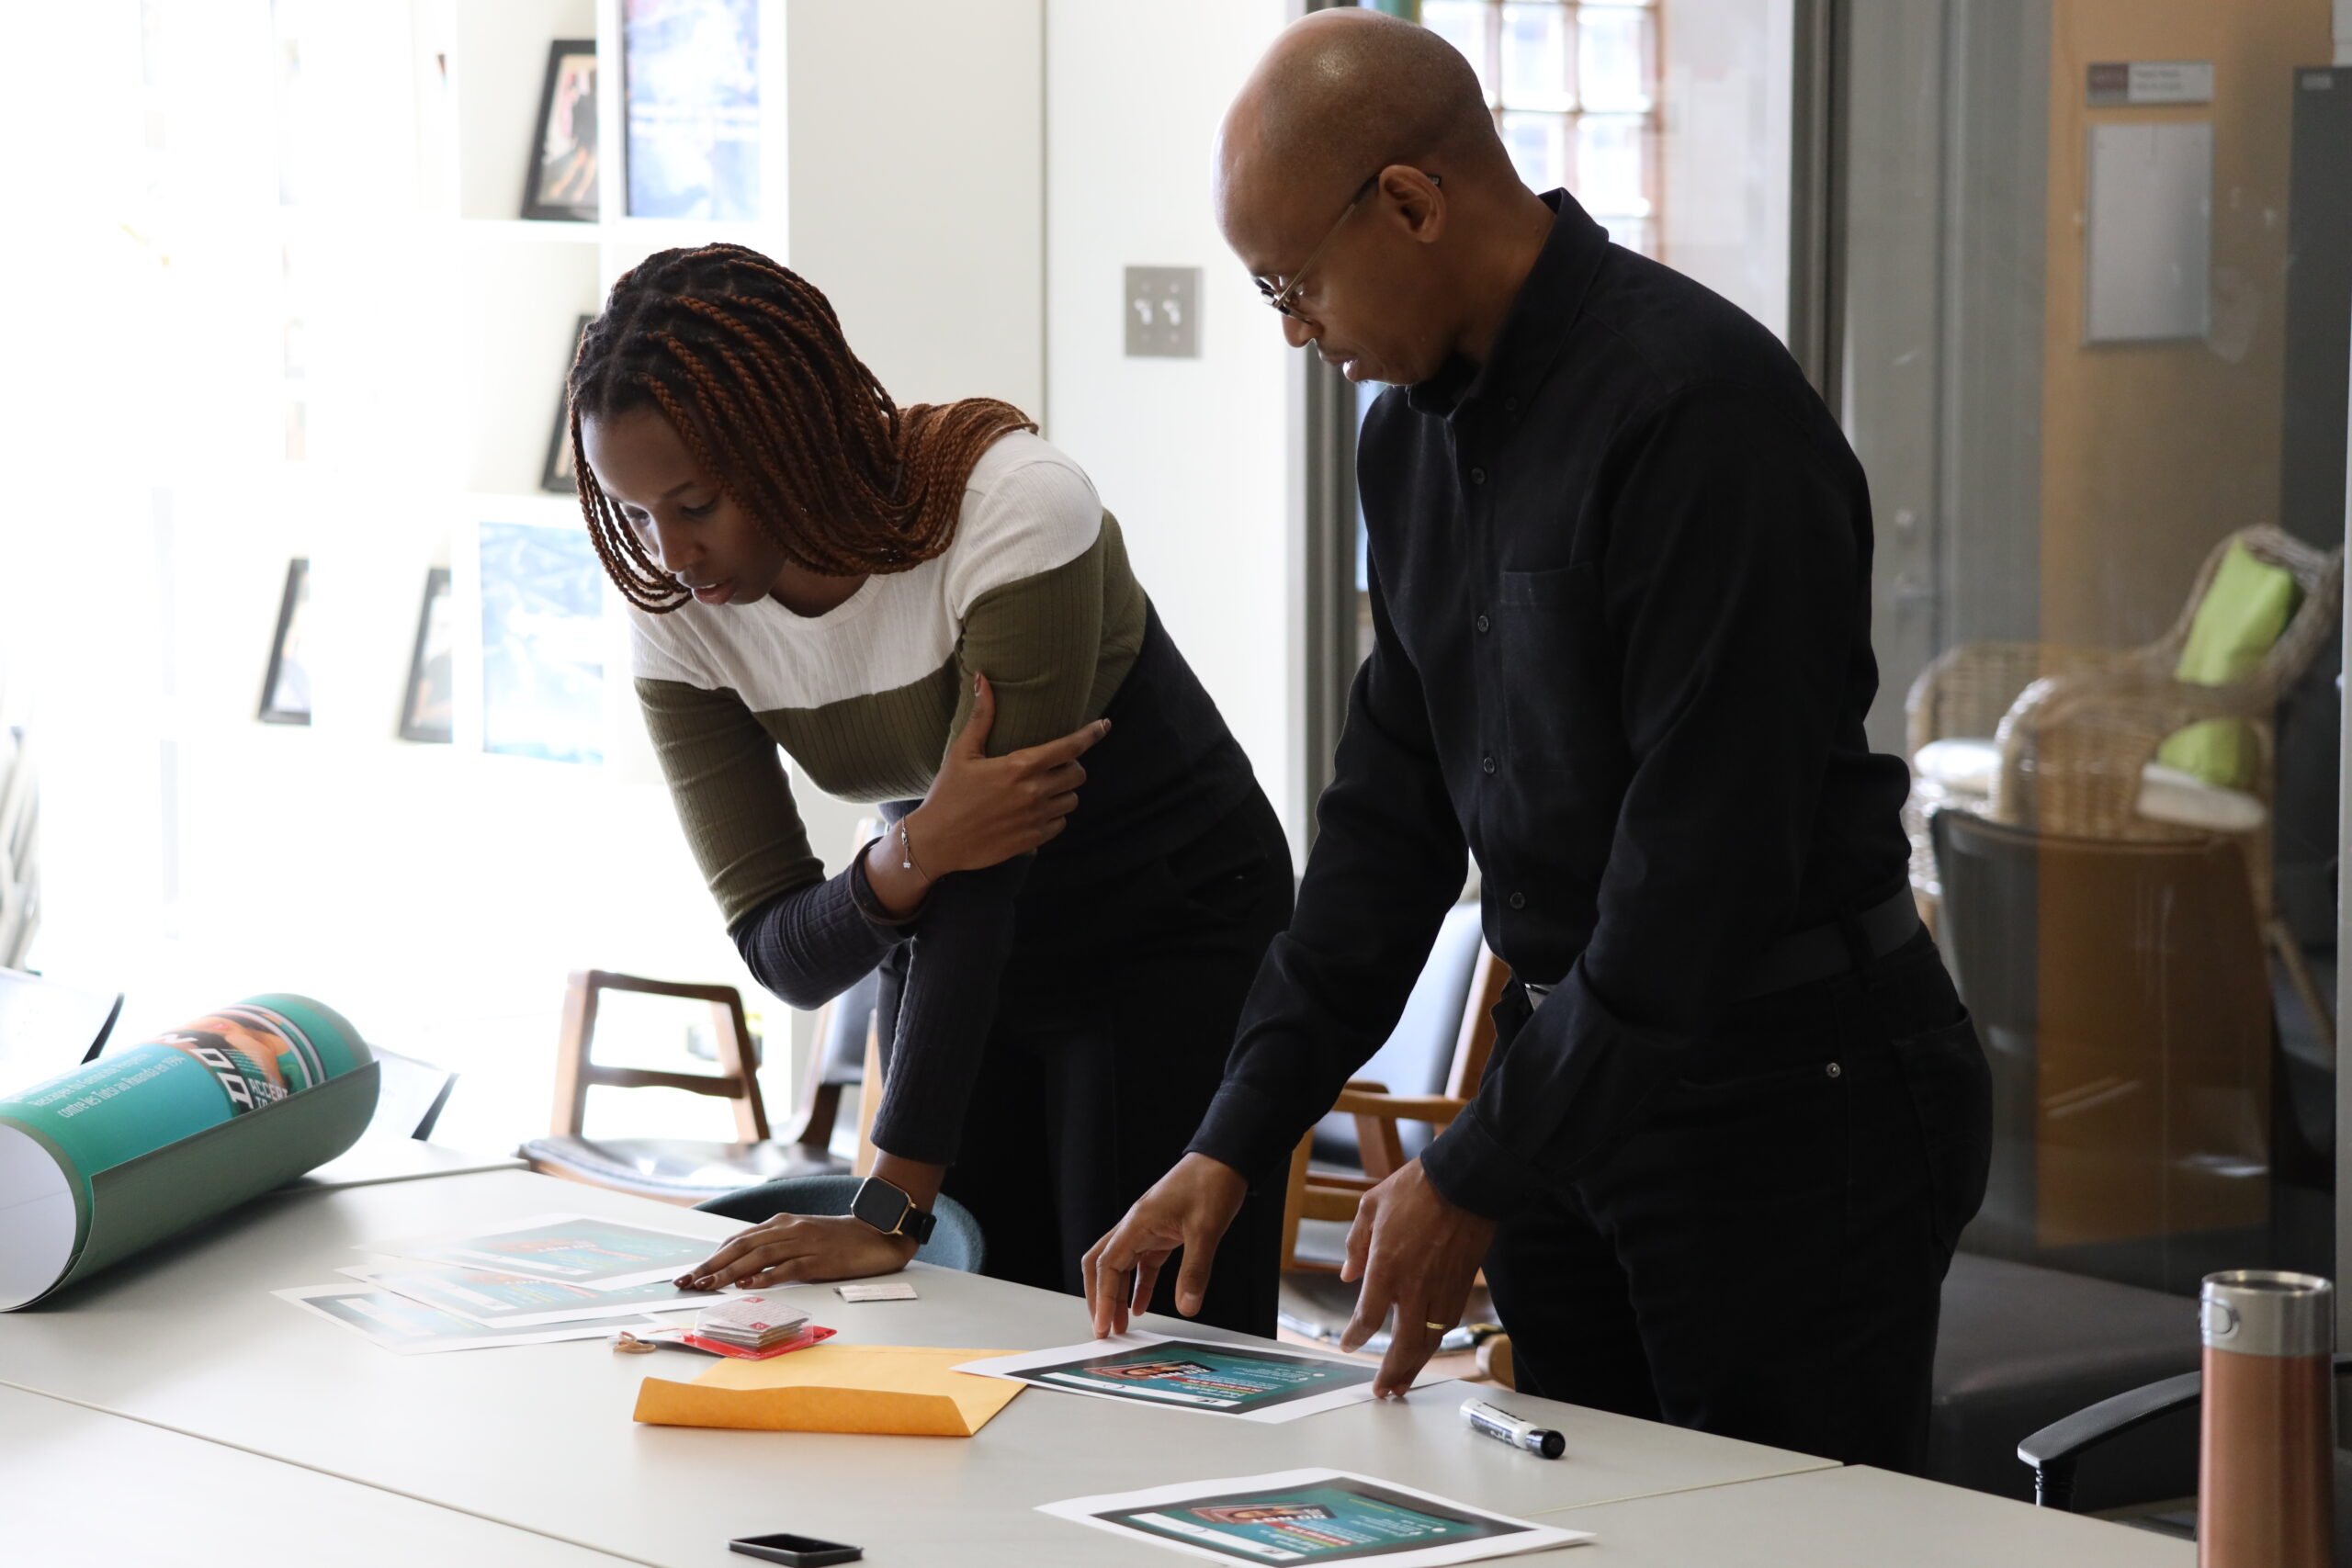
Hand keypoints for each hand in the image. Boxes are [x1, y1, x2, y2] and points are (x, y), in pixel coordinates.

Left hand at [673, 1213, 916, 1290]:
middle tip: (688, 1281)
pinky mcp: (820, 1259)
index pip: (739, 1239)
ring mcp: (805, 1242)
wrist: (879, 1233)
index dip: (713, 1256)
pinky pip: (789, 1267)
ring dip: (729, 1272)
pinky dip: (767, 1276)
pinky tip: (749, 1285)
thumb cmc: (841, 1240)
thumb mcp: (804, 1238)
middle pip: (742, 1246)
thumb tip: (746, 1270)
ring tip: (707, 1285)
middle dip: (711, 1265)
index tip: (692, 1273)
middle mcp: (790, 1229)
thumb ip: (778, 1248)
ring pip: (759, 1255)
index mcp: (783, 1223)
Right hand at [903, 673, 1107, 877]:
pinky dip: (1053, 816)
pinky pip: (1060, 824)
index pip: (1070, 747)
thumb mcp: (962, 752)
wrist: (936, 841)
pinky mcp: (1032, 840)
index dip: (1091, 734)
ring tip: (1041, 789)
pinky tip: (1034, 811)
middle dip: (1070, 767)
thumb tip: (983, 678)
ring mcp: (1035, 818)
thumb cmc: (948, 793)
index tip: (1104, 726)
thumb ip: (982, 716)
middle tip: (1053, 766)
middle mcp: (1033, 792)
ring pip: (1072, 800)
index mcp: (1019, 767)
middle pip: (1078, 774)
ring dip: (1063, 792)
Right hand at [1083, 1153, 1248, 1336]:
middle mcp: (1135, 1226)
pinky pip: (1143, 1264)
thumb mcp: (1206, 1230)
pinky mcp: (1161, 1233)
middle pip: (1102, 1266)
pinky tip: (1141, 1306)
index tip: (1104, 1326)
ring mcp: (1147, 1229)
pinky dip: (1139, 1286)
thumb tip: (1187, 1307)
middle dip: (1099, 1298)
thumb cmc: (1211, 1184)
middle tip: (1104, 1330)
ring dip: (1117, 1295)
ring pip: (1121, 1267)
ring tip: (1120, 1326)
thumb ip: (1195, 1270)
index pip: (1106, 1266)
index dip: (1102, 1298)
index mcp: (1137, 1224)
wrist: (1225, 1159)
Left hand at [1339, 1158, 1495, 1397]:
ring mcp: (1440, 1290)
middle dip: (1391, 1371)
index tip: (1349, 1346)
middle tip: (1382, 1391)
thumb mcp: (1370, 1207)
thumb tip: (1349, 1274)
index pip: (1367, 1317)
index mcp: (1385, 1268)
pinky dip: (1434, 1344)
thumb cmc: (1416, 1189)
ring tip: (1403, 1385)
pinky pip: (1446, 1325)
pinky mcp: (1461, 1287)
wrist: (1465, 1183)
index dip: (1356, 1336)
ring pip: (1428, 1341)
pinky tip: (1426, 1350)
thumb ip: (1356, 1245)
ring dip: (1414, 1367)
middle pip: (1402, 1344)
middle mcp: (1414, 1287)